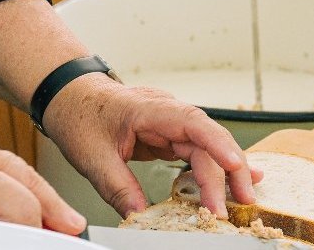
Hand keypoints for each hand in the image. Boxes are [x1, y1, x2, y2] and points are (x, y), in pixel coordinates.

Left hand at [41, 75, 258, 218]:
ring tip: (244, 198)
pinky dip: (217, 165)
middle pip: (207, 138)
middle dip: (228, 170)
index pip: (192, 122)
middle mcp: (166, 112)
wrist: (69, 96)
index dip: (218, 143)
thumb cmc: (79, 116)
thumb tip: (140, 216)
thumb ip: (118, 187)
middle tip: (240, 203)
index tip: (235, 166)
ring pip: (207, 145)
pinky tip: (239, 176)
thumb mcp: (93, 157)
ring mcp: (170, 122)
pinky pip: (198, 150)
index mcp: (148, 110)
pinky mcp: (168, 135)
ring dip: (227, 171)